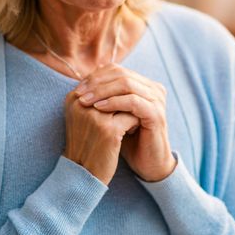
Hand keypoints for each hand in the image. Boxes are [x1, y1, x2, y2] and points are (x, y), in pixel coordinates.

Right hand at [62, 88, 138, 184]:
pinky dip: (135, 123)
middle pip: (115, 88)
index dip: (116, 90)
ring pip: (126, 101)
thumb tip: (110, 70)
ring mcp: (95, 117)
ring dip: (132, 109)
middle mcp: (82, 104)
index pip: (102, 80)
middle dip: (126, 97)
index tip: (119, 106)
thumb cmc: (85, 143)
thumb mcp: (83, 116)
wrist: (82, 173)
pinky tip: (133, 132)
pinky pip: (132, 117)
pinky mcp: (108, 130)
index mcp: (74, 98)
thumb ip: (94, 95)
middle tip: (131, 111)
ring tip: (133, 120)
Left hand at [73, 65, 175, 181]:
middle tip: (79, 92)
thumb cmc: (129, 140)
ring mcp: (157, 100)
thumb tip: (82, 82)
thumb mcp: (114, 115)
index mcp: (144, 85)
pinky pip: (133, 101)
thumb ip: (105, 98)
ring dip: (102, 91)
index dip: (96, 76)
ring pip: (126, 84)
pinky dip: (114, 102)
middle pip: (121, 74)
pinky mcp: (156, 113)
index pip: (116, 70)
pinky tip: (98, 108)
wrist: (147, 163)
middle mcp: (153, 88)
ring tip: (84, 100)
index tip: (77, 87)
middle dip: (97, 82)